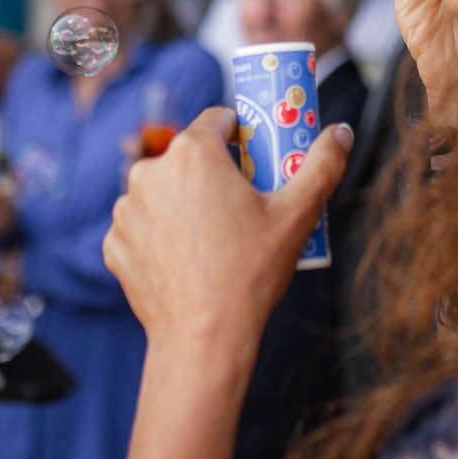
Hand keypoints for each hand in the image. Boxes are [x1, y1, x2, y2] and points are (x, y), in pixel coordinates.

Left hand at [104, 108, 352, 356]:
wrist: (204, 338)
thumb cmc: (249, 273)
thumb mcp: (298, 214)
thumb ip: (323, 164)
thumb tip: (342, 132)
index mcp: (192, 153)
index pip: (218, 120)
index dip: (242, 135)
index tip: (256, 158)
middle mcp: (149, 171)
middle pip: (189, 158)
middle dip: (214, 174)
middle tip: (243, 207)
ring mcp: (127, 209)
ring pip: (164, 192)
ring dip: (184, 204)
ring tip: (215, 239)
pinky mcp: (115, 244)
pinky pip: (143, 227)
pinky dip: (162, 237)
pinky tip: (187, 260)